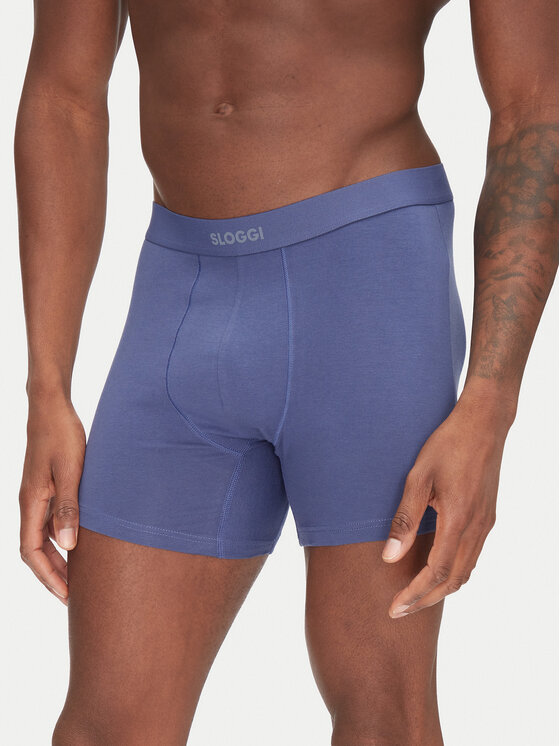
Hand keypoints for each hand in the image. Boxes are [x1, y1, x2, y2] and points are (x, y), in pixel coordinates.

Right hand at [19, 395, 85, 604]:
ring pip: (44, 537)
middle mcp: (30, 503)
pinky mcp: (47, 486)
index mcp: (30, 503)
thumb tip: (68, 546)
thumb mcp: (70, 471)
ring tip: (81, 576)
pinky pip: (51, 521)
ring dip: (59, 558)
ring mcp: (37, 495)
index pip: (31, 552)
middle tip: (77, 596)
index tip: (67, 596)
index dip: (48, 576)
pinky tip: (81, 542)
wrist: (52, 407)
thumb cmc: (61, 435)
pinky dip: (63, 537)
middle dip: (54, 574)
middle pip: (36, 549)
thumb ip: (68, 507)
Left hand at [381, 390, 512, 617]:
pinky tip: (437, 569)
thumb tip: (390, 558)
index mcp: (459, 519)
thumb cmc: (447, 444)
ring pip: (467, 571)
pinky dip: (454, 572)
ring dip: (441, 588)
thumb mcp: (418, 477)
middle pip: (454, 580)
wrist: (484, 423)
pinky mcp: (488, 517)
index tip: (394, 608)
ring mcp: (486, 523)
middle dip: (426, 599)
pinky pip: (473, 556)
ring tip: (415, 595)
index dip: (415, 595)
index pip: (437, 572)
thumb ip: (404, 519)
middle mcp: (477, 527)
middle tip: (400, 610)